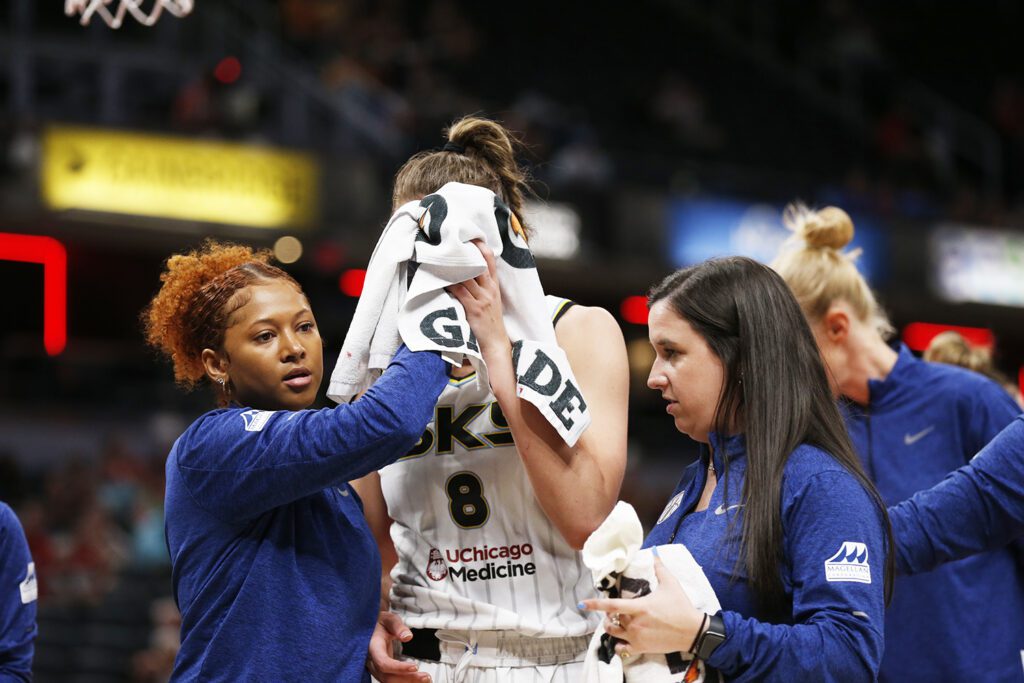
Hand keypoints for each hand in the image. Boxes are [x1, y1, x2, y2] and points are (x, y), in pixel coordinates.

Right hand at [366, 611, 430, 681]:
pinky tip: (419, 680)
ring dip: (408, 682)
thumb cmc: (380, 623)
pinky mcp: (382, 672)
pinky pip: (392, 680)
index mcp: (372, 647)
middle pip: (388, 677)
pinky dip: (406, 681)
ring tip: (426, 679)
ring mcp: (376, 668)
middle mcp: (372, 661)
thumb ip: (398, 627)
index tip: (415, 667)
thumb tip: (408, 637)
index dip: (399, 668)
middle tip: (426, 677)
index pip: (384, 663)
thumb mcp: (389, 619)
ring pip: (390, 681)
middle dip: (408, 679)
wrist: (371, 628)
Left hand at [448, 241, 510, 357]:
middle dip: (466, 252)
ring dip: (453, 267)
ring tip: (440, 256)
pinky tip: (440, 278)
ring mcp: (482, 299)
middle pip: (479, 264)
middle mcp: (490, 290)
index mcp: (495, 287)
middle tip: (451, 240)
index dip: (482, 247)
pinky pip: (460, 291)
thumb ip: (483, 288)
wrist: (496, 344)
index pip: (490, 261)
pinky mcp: (474, 309)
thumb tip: (468, 276)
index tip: (472, 236)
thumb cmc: (490, 324)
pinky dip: (449, 283)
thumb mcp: (492, 302)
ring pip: (467, 276)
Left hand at [580, 558, 705, 656]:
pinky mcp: (641, 648)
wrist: (692, 631)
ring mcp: (637, 637)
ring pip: (614, 633)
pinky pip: (622, 649)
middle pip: (613, 618)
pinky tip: (622, 639)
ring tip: (617, 622)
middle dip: (612, 614)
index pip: (612, 606)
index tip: (583, 604)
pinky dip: (619, 645)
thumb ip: (660, 568)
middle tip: (617, 610)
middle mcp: (635, 623)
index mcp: (639, 607)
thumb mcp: (671, 584)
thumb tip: (655, 552)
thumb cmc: (681, 606)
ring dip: (612, 627)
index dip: (596, 604)